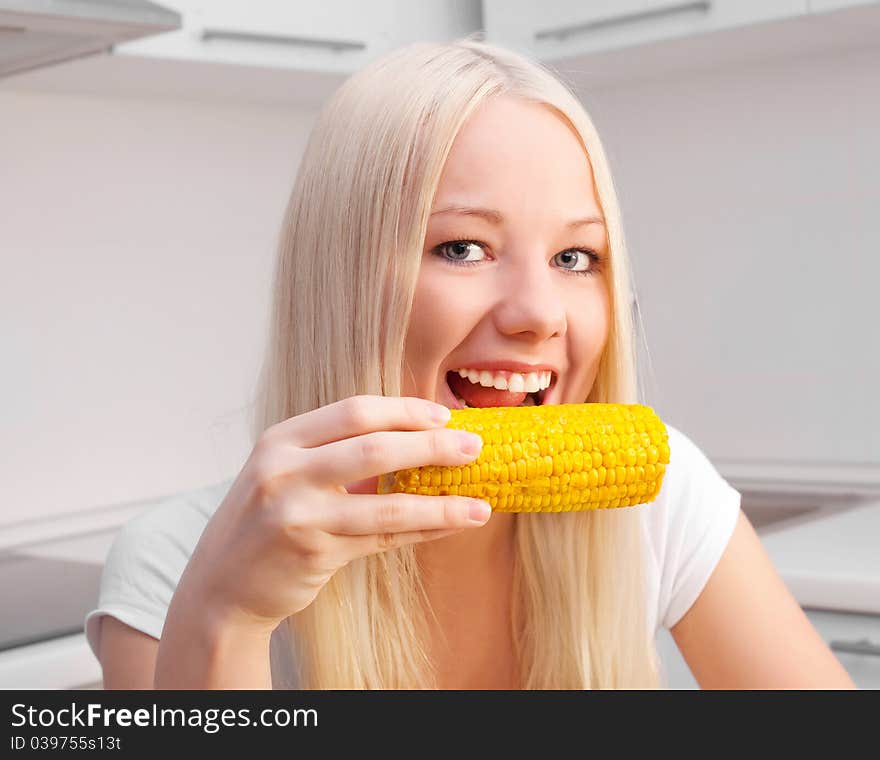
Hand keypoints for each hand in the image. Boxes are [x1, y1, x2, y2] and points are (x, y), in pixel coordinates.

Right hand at [176, 395, 488, 634]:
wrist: (221, 583)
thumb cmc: (266, 519)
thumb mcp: (287, 472)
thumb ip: (337, 453)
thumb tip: (416, 438)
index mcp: (282, 439)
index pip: (354, 411)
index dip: (405, 410)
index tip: (443, 415)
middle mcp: (285, 471)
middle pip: (374, 447)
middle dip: (431, 445)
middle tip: (473, 447)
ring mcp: (297, 513)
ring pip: (386, 501)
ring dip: (441, 502)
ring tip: (481, 503)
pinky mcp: (314, 552)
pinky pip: (383, 537)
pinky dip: (423, 530)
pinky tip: (451, 525)